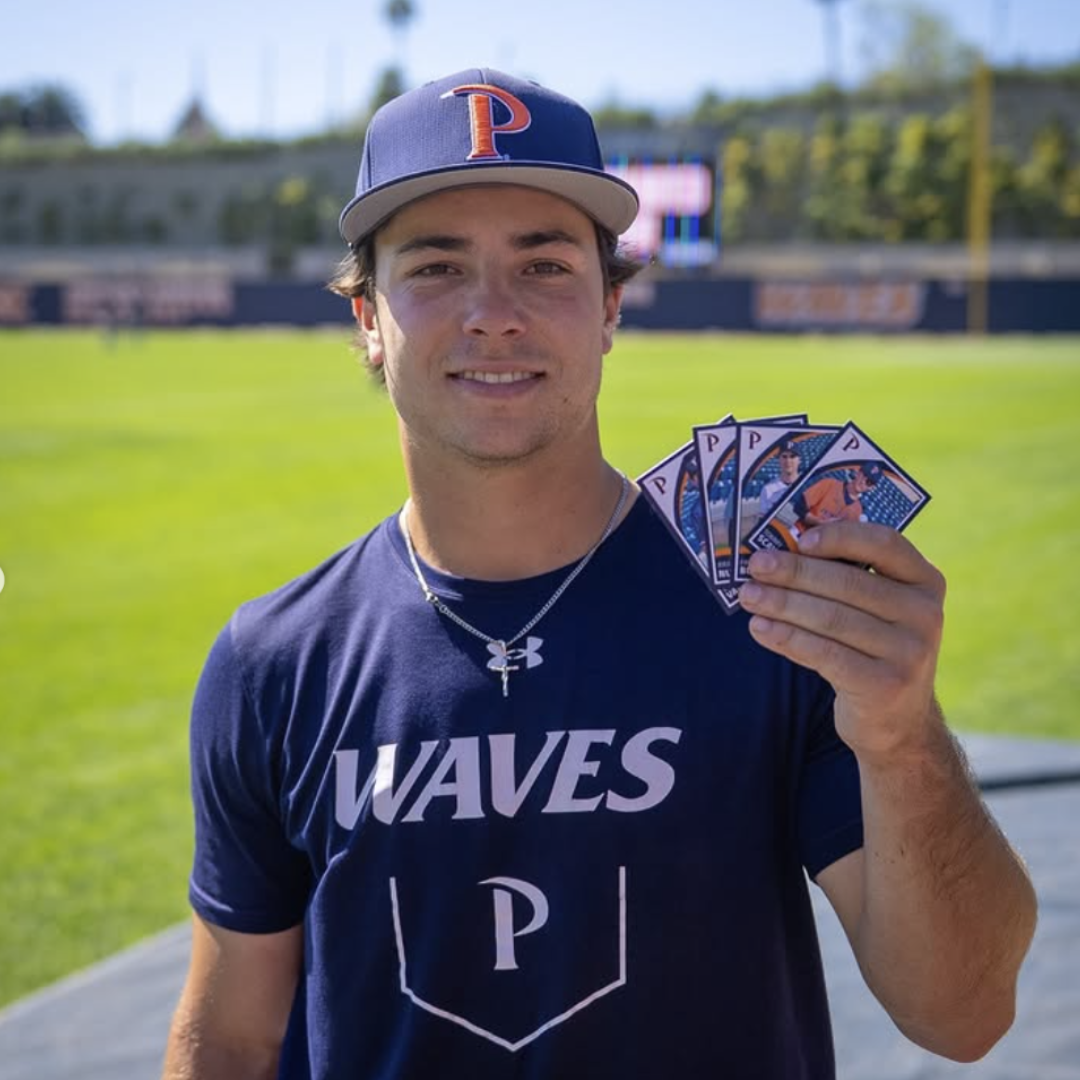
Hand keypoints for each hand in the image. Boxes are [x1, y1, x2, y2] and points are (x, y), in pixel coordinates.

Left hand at [738, 521, 945, 758]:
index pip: (885, 544)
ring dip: (782, 604)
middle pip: (848, 583)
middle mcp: (926, 614)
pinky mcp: (885, 685)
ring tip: (749, 596)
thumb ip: (845, 576)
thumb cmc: (872, 648)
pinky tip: (759, 628)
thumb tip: (782, 546)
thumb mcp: (876, 609)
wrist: (898, 721)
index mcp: (925, 581)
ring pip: (831, 618)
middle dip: (795, 572)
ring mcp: (910, 652)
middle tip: (756, 566)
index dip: (841, 536)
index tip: (800, 538)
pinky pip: (824, 654)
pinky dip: (787, 637)